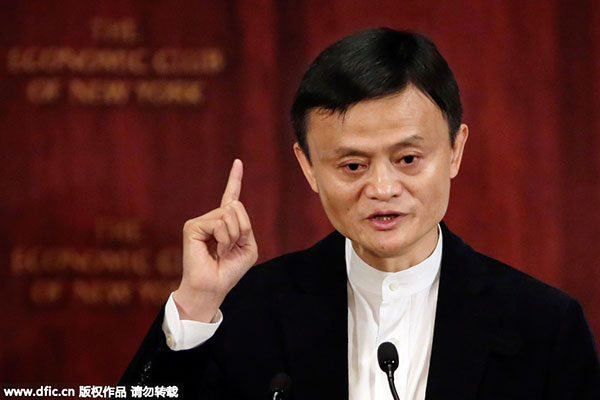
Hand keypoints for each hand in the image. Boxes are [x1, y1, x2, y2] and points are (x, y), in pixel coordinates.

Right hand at [173, 159, 257, 321]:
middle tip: (231, 248)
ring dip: (233, 236)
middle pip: (237, 206)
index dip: (235, 179)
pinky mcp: (192, 226)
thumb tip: (229, 210)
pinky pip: (219, 223)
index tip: (238, 162)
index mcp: (226, 223)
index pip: (231, 197)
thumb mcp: (248, 247)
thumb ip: (246, 226)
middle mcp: (211, 219)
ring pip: (229, 214)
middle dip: (242, 228)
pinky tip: (216, 250)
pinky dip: (224, 238)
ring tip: (222, 251)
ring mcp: (200, 221)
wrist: (213, 287)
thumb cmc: (229, 271)